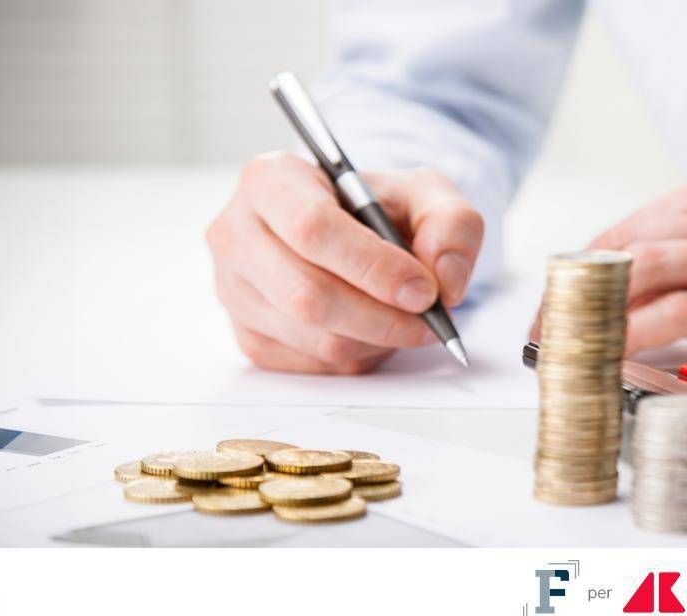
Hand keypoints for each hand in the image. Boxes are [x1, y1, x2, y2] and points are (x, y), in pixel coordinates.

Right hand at [207, 153, 483, 373]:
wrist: (359, 233)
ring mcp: (234, 289)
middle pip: (309, 294)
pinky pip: (312, 363)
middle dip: (383, 317)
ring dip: (378, 340)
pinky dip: (360, 356)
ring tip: (410, 322)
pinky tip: (376, 331)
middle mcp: (236, 233)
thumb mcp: (429, 195)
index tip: (424, 289)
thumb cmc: (384, 208)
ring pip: (314, 336)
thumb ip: (452, 226)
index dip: (374, 267)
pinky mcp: (249, 336)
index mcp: (270, 180)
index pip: (312, 229)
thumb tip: (445, 280)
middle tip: (431, 319)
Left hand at [532, 177, 686, 355]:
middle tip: (543, 329)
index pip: (622, 231)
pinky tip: (609, 352)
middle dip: (570, 291)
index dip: (578, 270)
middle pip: (620, 247)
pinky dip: (631, 333)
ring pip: (639, 272)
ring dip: (592, 311)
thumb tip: (627, 293)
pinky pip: (674, 312)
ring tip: (564, 344)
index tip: (551, 302)